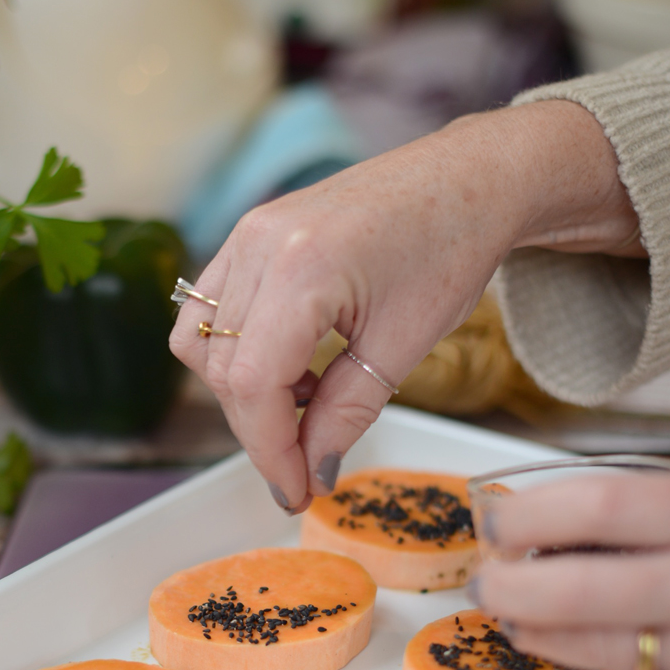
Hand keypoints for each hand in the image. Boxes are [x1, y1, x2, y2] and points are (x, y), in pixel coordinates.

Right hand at [171, 100, 636, 513]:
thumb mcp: (405, 346)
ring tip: (303, 407)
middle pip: (223, 369)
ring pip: (202, 343)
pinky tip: (291, 367)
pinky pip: (209, 309)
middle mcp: (259, 244)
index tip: (295, 490)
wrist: (467, 178)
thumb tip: (310, 470)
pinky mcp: (248, 234)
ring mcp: (246, 233)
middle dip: (259, 431)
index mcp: (302, 268)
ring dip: (242, 392)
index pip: (253, 384)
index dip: (268, 450)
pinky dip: (238, 353)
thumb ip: (347, 413)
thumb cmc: (450, 246)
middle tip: (304, 467)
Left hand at [471, 474, 669, 669]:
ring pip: (597, 648)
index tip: (494, 516)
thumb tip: (549, 523)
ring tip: (510, 613)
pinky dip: (592, 661)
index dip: (531, 511)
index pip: (601, 506)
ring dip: (537, 632)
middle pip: (578, 587)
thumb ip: (659, 516)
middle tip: (481, 578)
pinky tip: (569, 644)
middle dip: (510, 585)